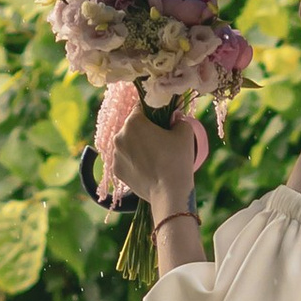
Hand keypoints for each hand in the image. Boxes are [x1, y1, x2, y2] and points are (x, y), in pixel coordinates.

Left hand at [108, 95, 201, 215]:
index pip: (141, 108)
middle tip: (161, 141)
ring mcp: (115, 155)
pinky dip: (134, 161)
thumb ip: (179, 119)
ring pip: (128, 143)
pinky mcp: (117, 170)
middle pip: (133, 127)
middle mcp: (119, 136)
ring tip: (154, 157)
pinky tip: (147, 167)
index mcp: (133, 122)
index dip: (153, 112)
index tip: (162, 120)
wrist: (169, 193)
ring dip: (138, 146)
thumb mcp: (185, 132)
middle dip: (144, 130)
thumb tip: (175, 117)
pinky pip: (125, 159)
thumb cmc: (177, 159)